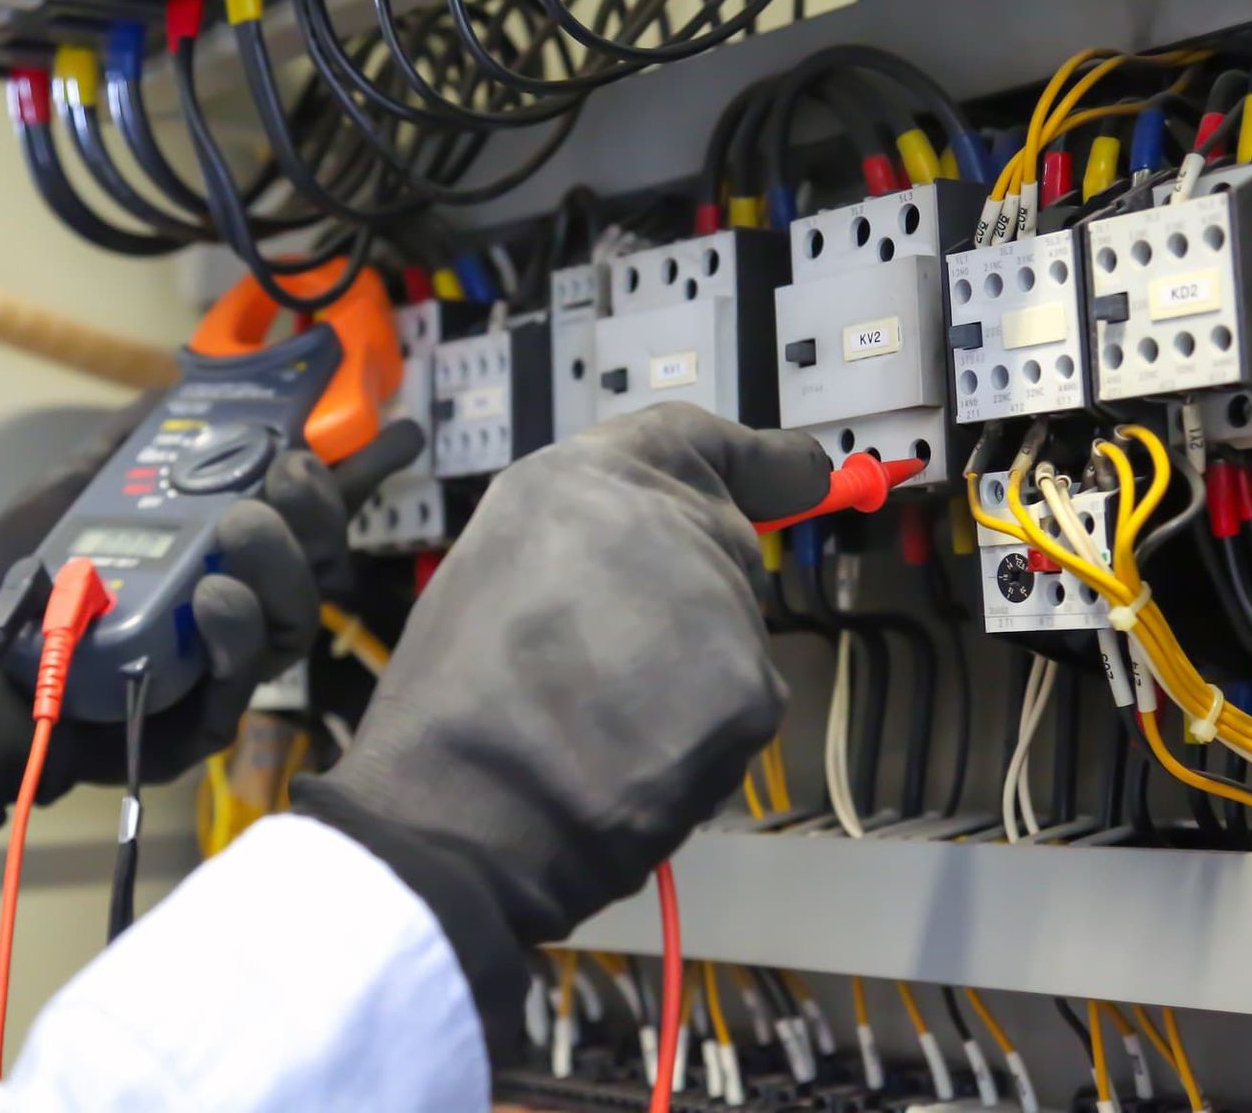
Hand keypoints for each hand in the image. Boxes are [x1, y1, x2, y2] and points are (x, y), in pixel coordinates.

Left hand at [0, 396, 419, 872]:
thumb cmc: (10, 586)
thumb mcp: (69, 492)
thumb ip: (129, 444)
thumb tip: (179, 384)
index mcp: (212, 550)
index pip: (301, 510)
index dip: (354, 475)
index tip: (401, 432)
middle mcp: (230, 605)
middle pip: (313, 562)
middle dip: (317, 511)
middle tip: (290, 473)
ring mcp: (215, 666)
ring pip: (290, 618)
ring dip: (281, 564)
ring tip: (245, 526)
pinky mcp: (191, 721)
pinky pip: (237, 682)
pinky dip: (234, 633)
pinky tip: (218, 596)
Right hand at [290, 402, 829, 1052]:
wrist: (460, 811)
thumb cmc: (453, 707)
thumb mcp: (494, 570)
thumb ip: (584, 541)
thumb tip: (652, 557)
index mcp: (576, 480)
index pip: (693, 440)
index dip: (755, 461)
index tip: (798, 473)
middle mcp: (657, 518)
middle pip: (725, 545)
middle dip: (695, 601)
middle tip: (621, 668)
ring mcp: (713, 599)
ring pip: (734, 634)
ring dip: (694, 678)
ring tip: (603, 722)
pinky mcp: (752, 682)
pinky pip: (744, 706)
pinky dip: (705, 738)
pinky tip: (637, 756)